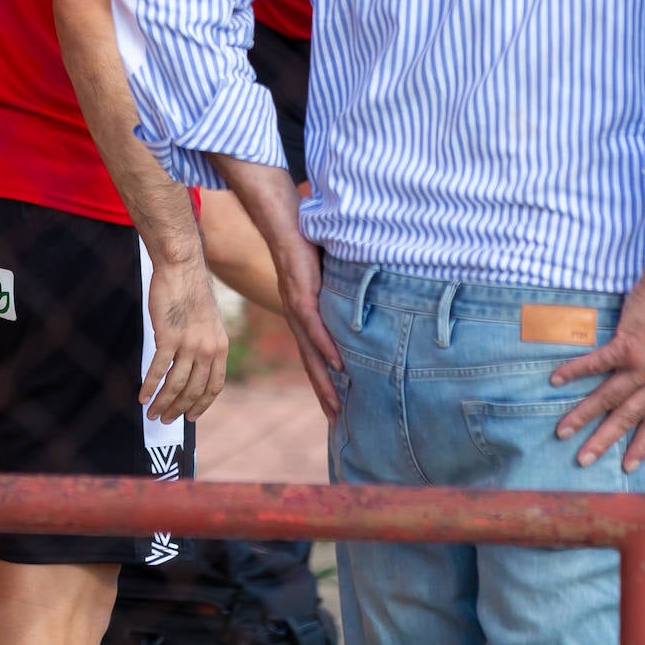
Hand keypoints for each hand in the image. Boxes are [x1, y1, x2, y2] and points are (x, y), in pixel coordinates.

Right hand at [141, 259, 228, 423]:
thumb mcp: (208, 322)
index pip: (214, 386)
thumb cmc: (190, 292)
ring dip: (162, 403)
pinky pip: (158, 371)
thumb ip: (204, 345)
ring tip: (152, 413)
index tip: (191, 416)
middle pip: (194, 391)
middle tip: (165, 419)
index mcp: (221, 346)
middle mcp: (208, 348)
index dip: (202, 405)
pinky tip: (141, 396)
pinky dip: (149, 386)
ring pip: (176, 385)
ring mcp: (189, 344)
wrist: (181, 268)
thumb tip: (193, 369)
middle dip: (178, 410)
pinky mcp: (169, 337)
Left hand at [273, 236, 342, 422]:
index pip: (312, 355)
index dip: (322, 381)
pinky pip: (315, 326)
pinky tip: (338, 364)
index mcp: (301, 316)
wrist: (286, 224)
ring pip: (311, 352)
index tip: (335, 405)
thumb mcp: (325, 278)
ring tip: (337, 405)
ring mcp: (297, 308)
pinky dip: (326, 346)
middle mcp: (297, 318)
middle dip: (323, 393)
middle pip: (310, 363)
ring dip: (324, 380)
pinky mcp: (301, 294)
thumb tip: (357, 305)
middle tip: (336, 420)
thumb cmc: (307, 247)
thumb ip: (336, 295)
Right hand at [549, 281, 644, 472]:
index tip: (628, 467)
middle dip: (604, 441)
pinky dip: (575, 372)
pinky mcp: (625, 345)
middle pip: (626, 417)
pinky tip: (556, 380)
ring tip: (563, 430)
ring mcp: (640, 364)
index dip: (641, 444)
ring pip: (608, 397)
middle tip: (583, 460)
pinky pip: (596, 364)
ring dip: (583, 415)